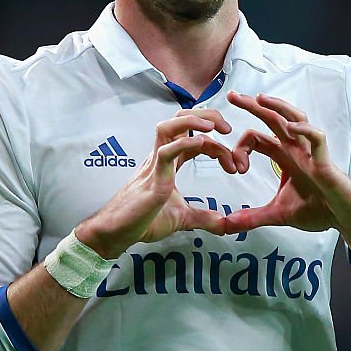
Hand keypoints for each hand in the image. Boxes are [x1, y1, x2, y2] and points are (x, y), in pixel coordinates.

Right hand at [76, 109, 235, 257]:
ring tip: (214, 127)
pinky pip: (165, 152)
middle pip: (180, 120)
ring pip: (168, 126)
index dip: (216, 143)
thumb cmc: (143, 221)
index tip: (233, 162)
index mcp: (168, 162)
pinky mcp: (152, 179)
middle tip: (227, 128)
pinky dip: (184, 143)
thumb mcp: (182, 218)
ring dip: (193, 121)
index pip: (193, 137)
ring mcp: (155, 165)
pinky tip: (201, 144)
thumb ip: (204, 217)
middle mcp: (161, 157)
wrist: (117, 234)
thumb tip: (224, 224)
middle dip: (206, 116)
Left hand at [224, 91, 350, 271]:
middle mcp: (296, 149)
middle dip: (253, 106)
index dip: (241, 147)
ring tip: (260, 98)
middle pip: (273, 119)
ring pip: (295, 119)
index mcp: (284, 156)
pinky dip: (305, 131)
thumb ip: (252, 217)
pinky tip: (292, 128)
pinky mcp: (325, 162)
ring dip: (278, 107)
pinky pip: (317, 139)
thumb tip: (226, 225)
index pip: (257, 138)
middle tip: (233, 96)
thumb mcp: (277, 214)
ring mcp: (311, 153)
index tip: (235, 168)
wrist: (344, 218)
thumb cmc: (319, 209)